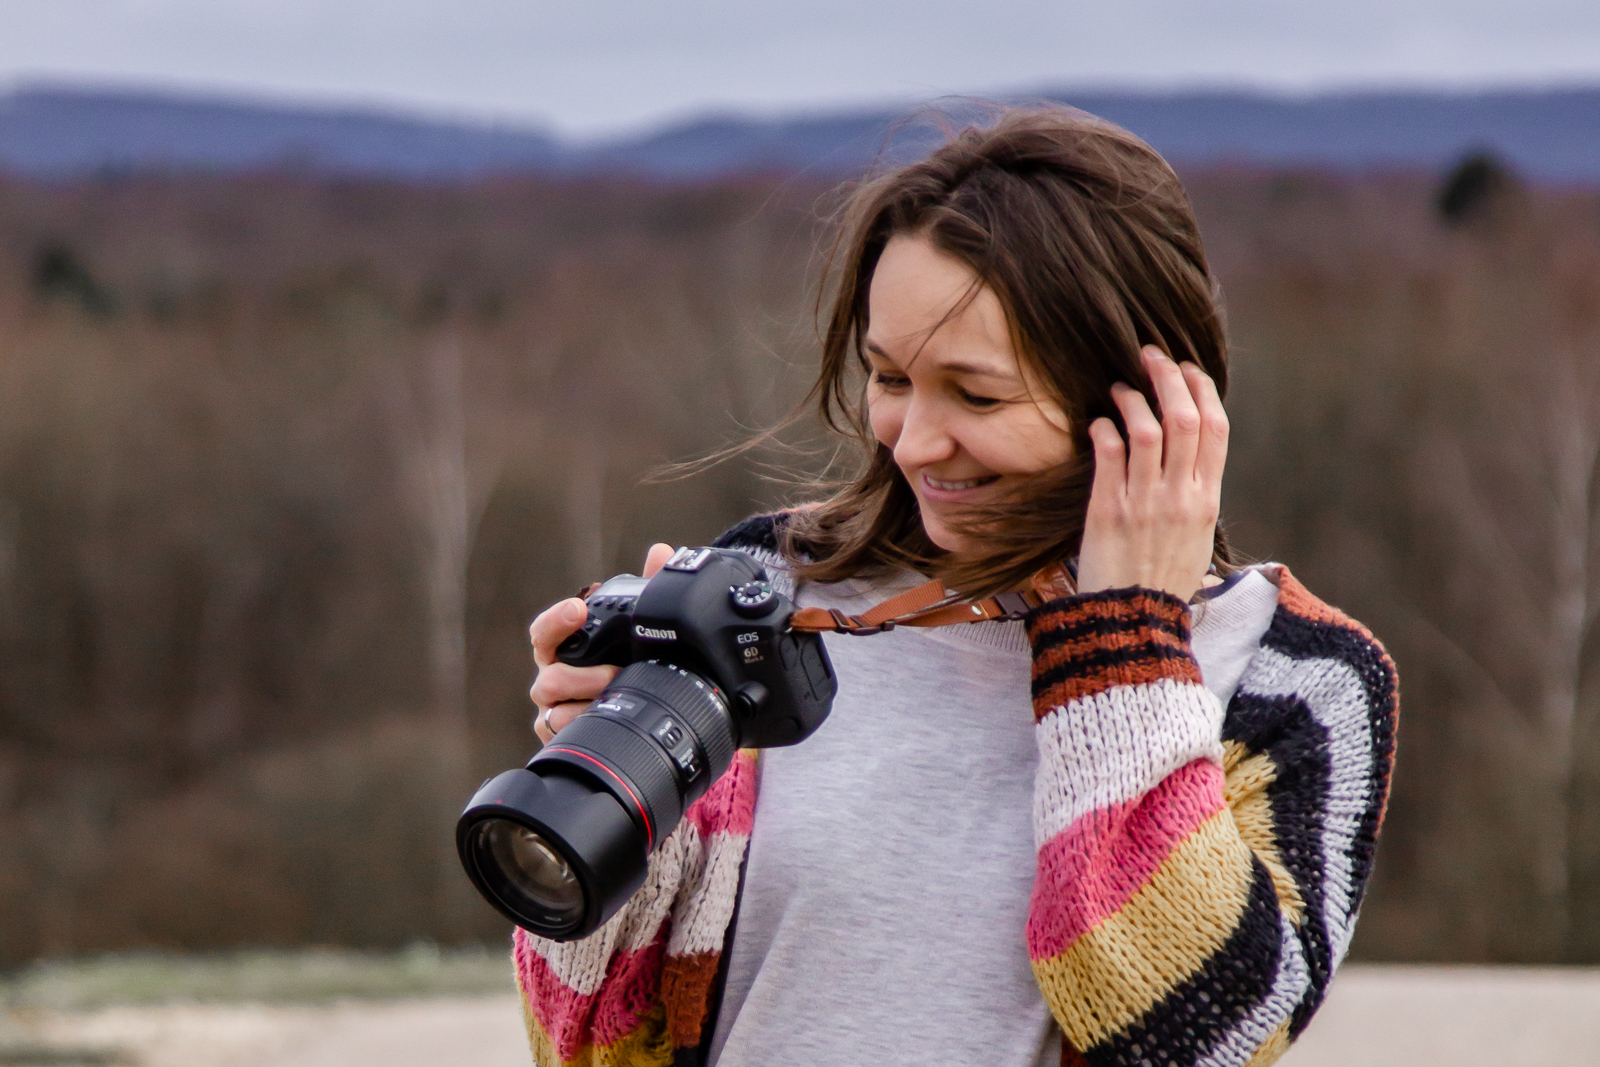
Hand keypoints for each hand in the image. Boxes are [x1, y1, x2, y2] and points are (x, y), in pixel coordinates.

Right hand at [531, 542, 674, 743]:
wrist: (627, 713)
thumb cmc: (623, 663)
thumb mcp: (638, 628)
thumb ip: (648, 590)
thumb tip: (663, 552)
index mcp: (564, 647)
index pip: (545, 631)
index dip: (556, 619)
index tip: (577, 609)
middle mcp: (553, 675)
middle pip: (547, 674)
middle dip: (581, 673)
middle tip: (614, 670)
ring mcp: (553, 706)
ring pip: (552, 703)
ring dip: (585, 697)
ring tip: (616, 692)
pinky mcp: (557, 733)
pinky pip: (557, 730)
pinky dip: (580, 723)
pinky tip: (602, 718)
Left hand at [1075, 346, 1227, 602]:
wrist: (1133, 621)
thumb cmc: (1162, 581)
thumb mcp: (1196, 538)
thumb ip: (1195, 497)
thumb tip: (1190, 461)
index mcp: (1207, 499)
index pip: (1215, 429)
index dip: (1202, 390)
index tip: (1187, 369)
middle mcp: (1180, 495)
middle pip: (1183, 418)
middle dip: (1167, 378)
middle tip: (1149, 356)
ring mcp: (1144, 501)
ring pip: (1145, 429)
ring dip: (1131, 398)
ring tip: (1118, 387)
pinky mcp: (1107, 510)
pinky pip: (1108, 454)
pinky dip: (1103, 430)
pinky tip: (1097, 423)